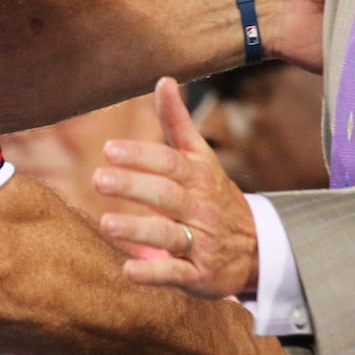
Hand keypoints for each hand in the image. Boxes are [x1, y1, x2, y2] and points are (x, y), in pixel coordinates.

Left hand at [95, 77, 258, 297]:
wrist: (256, 247)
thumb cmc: (213, 195)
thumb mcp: (201, 157)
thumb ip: (177, 122)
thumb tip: (164, 79)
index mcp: (198, 176)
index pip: (169, 162)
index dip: (140, 156)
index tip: (109, 150)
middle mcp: (200, 207)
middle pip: (166, 195)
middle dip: (133, 186)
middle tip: (98, 179)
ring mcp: (201, 241)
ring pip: (169, 235)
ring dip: (137, 230)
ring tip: (106, 224)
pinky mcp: (198, 274)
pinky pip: (176, 274)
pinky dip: (154, 273)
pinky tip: (128, 271)